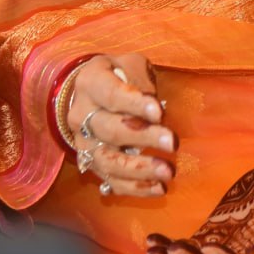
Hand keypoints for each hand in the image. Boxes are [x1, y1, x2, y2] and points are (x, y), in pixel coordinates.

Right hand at [67, 53, 175, 197]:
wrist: (87, 93)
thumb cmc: (117, 75)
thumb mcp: (129, 64)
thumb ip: (140, 79)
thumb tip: (154, 108)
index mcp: (91, 83)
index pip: (111, 94)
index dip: (134, 104)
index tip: (159, 112)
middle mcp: (81, 115)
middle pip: (110, 130)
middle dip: (143, 137)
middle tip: (172, 142)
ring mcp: (83, 143)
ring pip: (108, 160)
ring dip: (140, 170)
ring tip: (168, 172)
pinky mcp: (90, 164)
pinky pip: (110, 181)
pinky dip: (134, 188)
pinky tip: (158, 188)